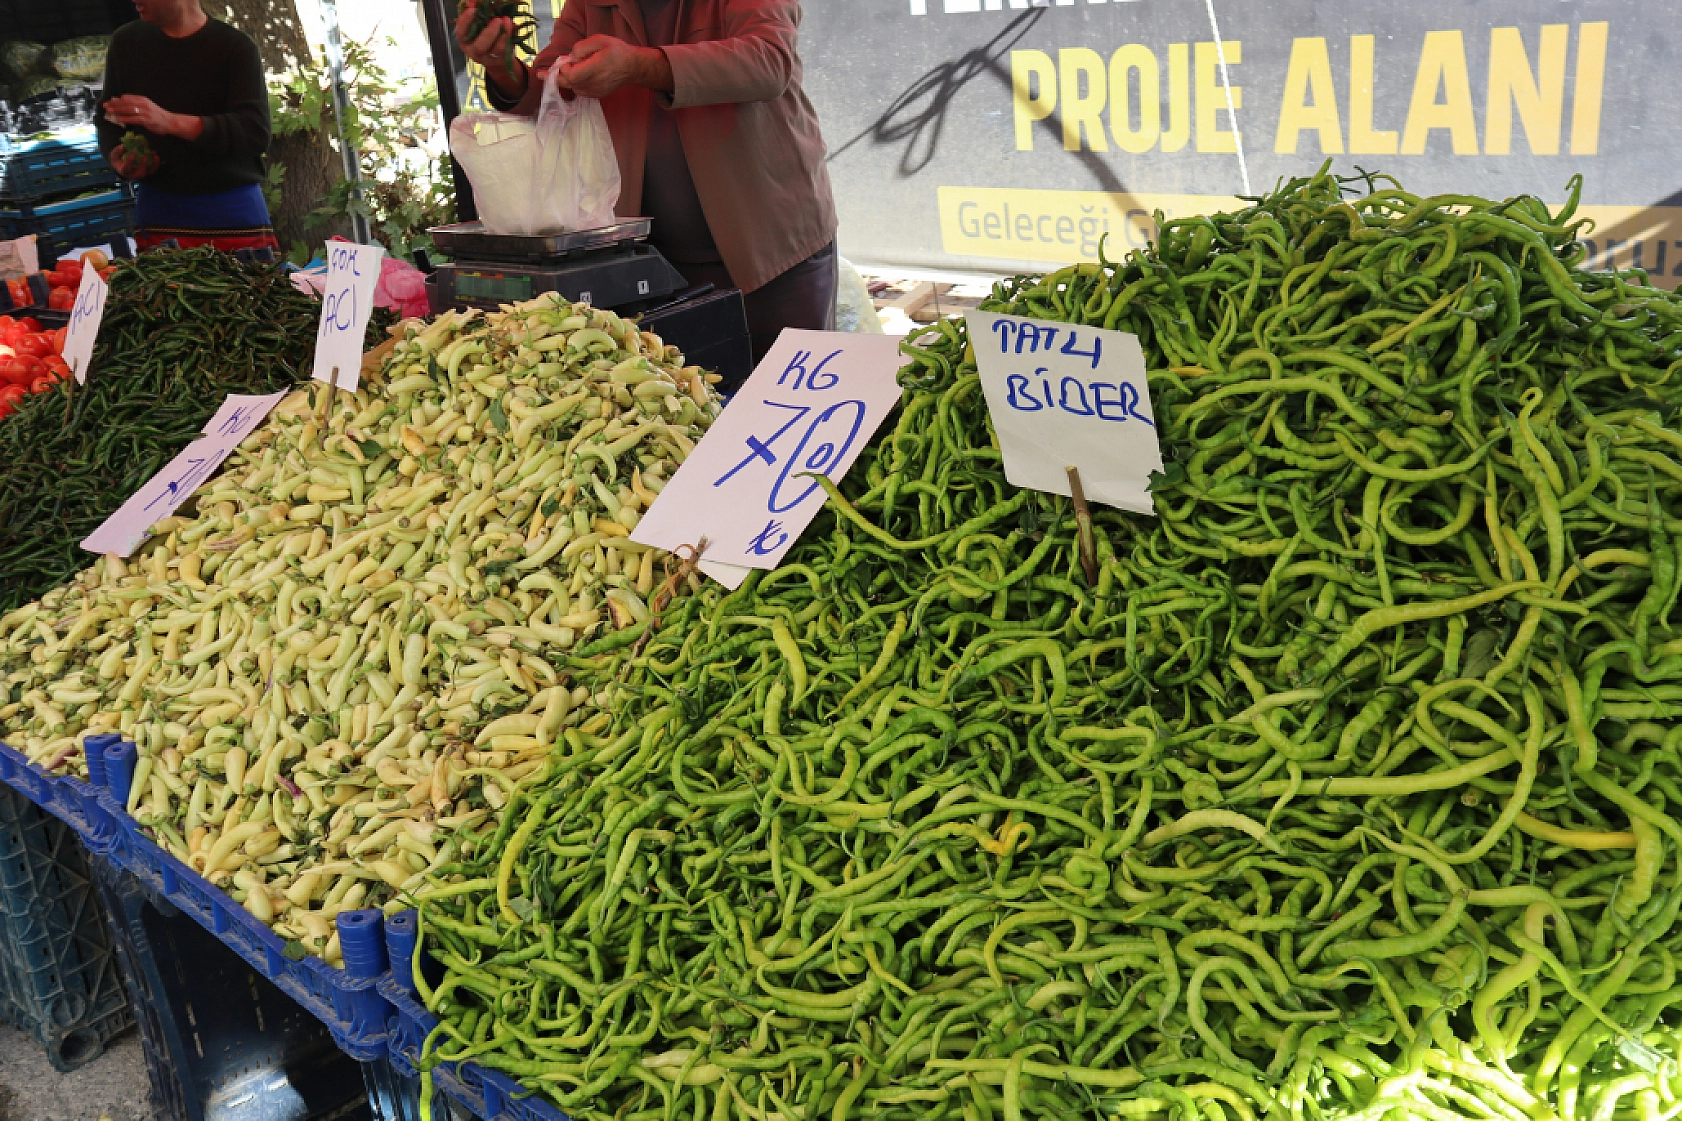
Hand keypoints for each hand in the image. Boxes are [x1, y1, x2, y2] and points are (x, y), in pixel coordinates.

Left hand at [104, 94, 175, 134]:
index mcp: (142, 99)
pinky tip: (119, 119)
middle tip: (105, 106)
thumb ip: (136, 105)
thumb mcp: (147, 106)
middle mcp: (143, 104)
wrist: (170, 122)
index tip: (108, 102)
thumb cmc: (158, 115)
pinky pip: (134, 119)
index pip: (127, 98)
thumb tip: (122, 104)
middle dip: (114, 104)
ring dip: (117, 110)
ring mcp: (145, 112)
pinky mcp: (147, 120)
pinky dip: (126, 118)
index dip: (116, 100)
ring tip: (109, 111)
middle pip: (125, 103)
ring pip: (128, 110)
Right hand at [109, 144, 158, 180]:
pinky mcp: (147, 173)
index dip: (129, 162)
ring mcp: (141, 174)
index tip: (132, 153)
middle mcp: (133, 175)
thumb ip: (117, 151)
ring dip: (154, 165)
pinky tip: (156, 155)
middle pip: (140, 173)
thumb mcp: (114, 156)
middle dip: (143, 165)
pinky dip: (156, 163)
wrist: (123, 166)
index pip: (126, 169)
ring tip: (155, 156)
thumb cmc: (118, 160)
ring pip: (149, 172)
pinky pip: (153, 169)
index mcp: (124, 171)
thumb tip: (123, 147)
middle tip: (145, 157)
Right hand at [455, 1, 524, 97]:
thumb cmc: (484, 33)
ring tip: (507, 20)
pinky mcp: (502, 59)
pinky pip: (508, 49)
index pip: (461, 31)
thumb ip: (479, 11)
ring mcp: (489, 58)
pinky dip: (511, 36)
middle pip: (480, 46)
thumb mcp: (480, 22)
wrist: (496, 54)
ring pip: (497, 49)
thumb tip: (476, 0)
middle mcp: (474, 51)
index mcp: (465, 39)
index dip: (465, 21)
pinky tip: (512, 26)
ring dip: (503, 34)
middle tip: (496, 19)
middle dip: (489, 32)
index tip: (472, 9)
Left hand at [556, 35, 671, 98]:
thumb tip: (571, 56)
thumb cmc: (617, 51)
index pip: (572, 75)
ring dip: (566, 80)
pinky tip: (576, 77)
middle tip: (543, 74)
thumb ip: (582, 47)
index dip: (563, 69)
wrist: (633, 67)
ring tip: (566, 71)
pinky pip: (580, 92)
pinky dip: (574, 85)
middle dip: (555, 78)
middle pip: (569, 84)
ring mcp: (596, 91)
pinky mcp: (597, 95)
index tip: (564, 61)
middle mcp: (595, 82)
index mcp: (595, 68)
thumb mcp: (600, 40)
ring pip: (573, 89)